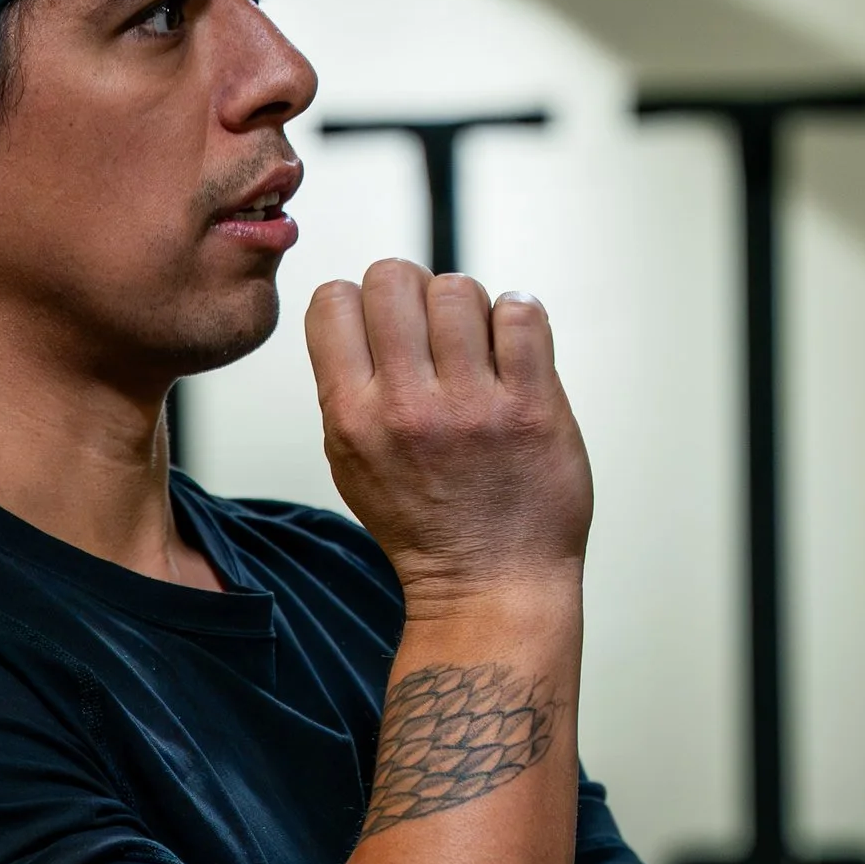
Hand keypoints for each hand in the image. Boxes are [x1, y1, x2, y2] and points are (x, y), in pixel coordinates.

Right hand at [306, 263, 591, 610]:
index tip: (381, 324)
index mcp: (352, 419)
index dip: (358, 299)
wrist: (490, 584)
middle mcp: (406, 408)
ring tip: (478, 347)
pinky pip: (521, 314)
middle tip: (432, 329)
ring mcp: (472, 407)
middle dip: (412, 290)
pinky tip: (513, 348)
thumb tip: (358, 310)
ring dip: (470, 307)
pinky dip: (519, 317)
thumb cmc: (424, 524)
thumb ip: (347, 389)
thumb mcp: (351, 463)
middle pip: (393, 279)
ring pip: (458, 290)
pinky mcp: (532, 408)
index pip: (332, 302)